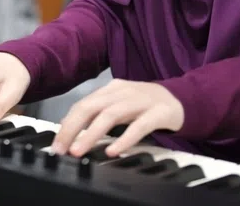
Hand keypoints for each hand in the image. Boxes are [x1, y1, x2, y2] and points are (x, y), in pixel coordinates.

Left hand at [52, 79, 183, 157]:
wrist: (183, 99)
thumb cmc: (147, 106)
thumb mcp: (122, 107)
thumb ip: (101, 116)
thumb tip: (75, 135)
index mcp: (111, 89)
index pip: (83, 105)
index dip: (67, 124)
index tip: (57, 143)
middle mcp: (123, 92)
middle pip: (91, 106)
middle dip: (72, 128)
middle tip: (61, 148)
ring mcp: (141, 100)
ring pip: (111, 115)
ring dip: (91, 134)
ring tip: (79, 150)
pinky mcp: (158, 112)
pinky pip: (139, 126)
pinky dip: (124, 138)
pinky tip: (113, 150)